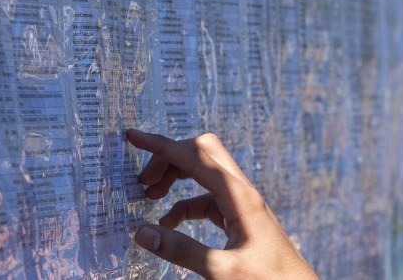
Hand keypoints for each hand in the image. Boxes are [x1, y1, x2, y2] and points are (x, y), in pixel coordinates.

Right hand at [126, 129, 317, 278]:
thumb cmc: (268, 279)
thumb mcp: (222, 270)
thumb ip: (182, 250)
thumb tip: (142, 232)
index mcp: (239, 196)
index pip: (196, 156)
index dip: (162, 145)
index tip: (133, 137)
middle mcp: (242, 191)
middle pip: (202, 153)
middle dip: (169, 158)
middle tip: (141, 182)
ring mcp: (242, 202)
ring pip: (204, 174)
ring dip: (176, 179)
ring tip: (149, 196)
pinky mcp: (241, 216)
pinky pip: (208, 199)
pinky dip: (185, 204)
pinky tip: (168, 224)